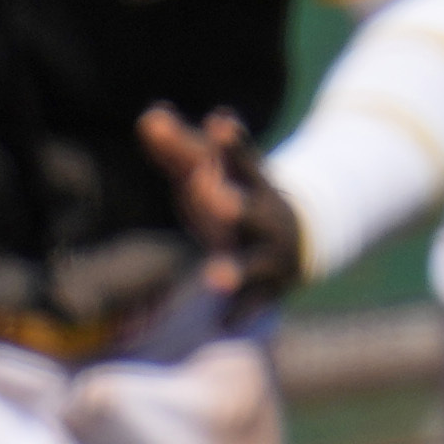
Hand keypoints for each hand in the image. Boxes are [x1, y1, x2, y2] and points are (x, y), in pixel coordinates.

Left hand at [141, 102, 312, 302]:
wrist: (297, 239)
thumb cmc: (235, 197)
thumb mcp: (211, 171)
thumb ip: (179, 148)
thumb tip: (147, 118)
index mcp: (251, 181)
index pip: (241, 158)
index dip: (231, 143)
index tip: (219, 125)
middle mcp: (265, 216)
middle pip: (251, 208)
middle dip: (236, 204)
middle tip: (217, 198)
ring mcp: (269, 255)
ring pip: (254, 262)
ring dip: (236, 269)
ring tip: (215, 277)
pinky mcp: (268, 290)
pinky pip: (253, 305)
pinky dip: (238, 314)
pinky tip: (221, 325)